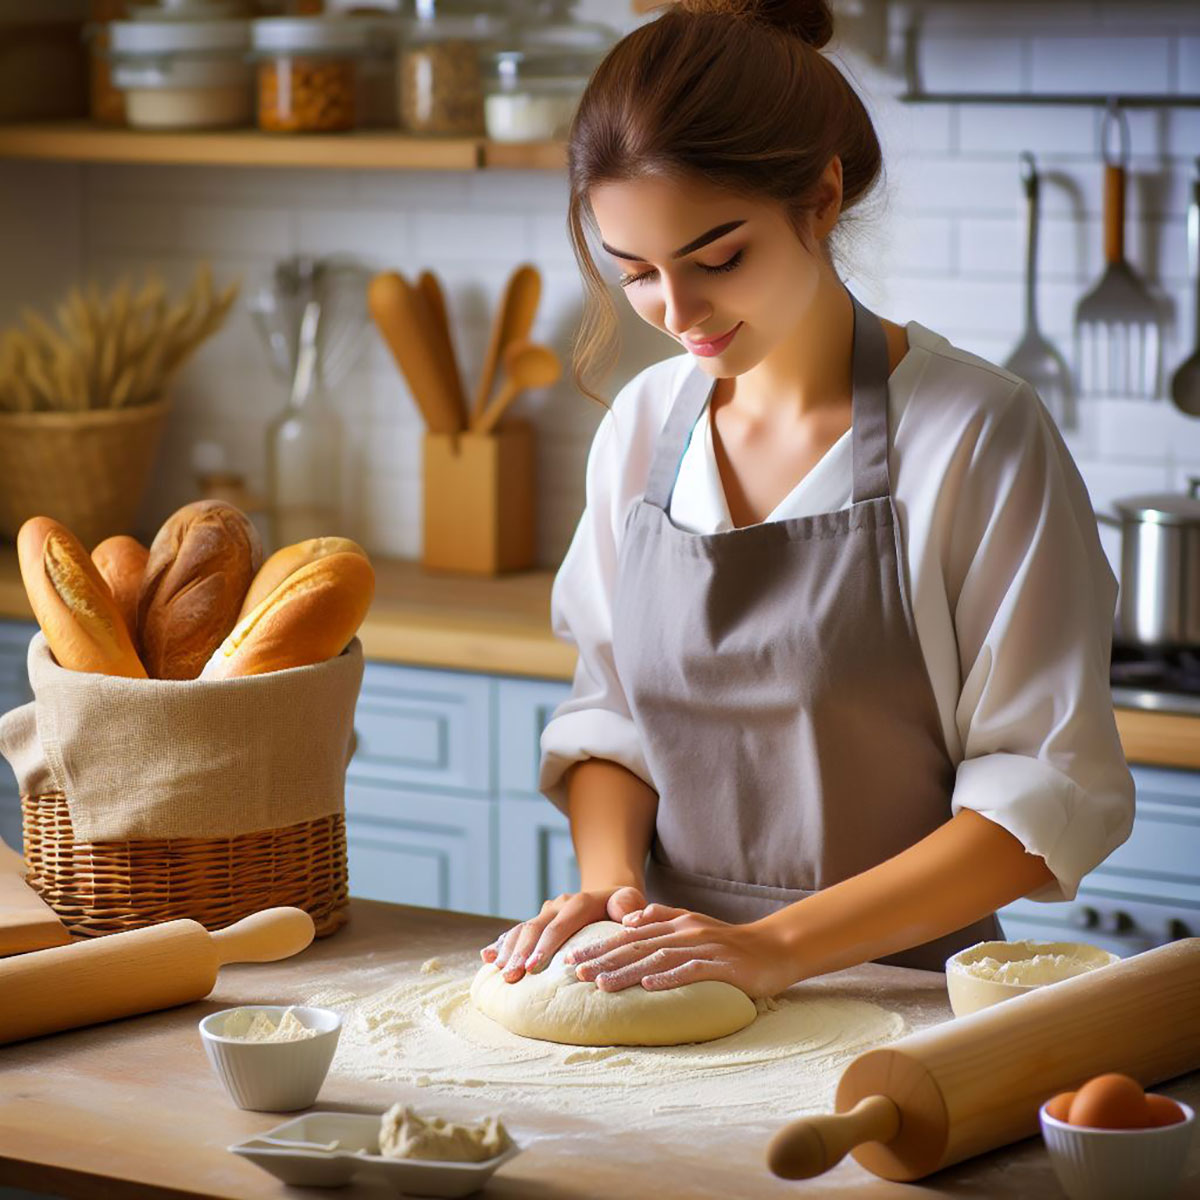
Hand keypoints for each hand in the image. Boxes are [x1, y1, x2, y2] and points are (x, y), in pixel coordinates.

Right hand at [478, 886, 646, 983]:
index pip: (560, 925)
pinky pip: (516, 932)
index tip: (533, 966)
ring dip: (509, 951)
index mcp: (580, 902)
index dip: (546, 945)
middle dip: (521, 953)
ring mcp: (545, 913)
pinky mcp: (538, 922)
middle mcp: (558, 905)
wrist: (608, 897)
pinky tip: (487, 958)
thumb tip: (627, 917)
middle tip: (512, 977)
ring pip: (522, 930)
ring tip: (499, 973)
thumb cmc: (623, 908)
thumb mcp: (631, 901)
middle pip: (535, 928)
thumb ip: (629, 907)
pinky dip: (501, 944)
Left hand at [563, 903, 796, 999]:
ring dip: (627, 970)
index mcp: (675, 922)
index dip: (598, 946)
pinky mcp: (722, 965)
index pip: (628, 934)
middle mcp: (685, 930)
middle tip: (574, 973)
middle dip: (603, 959)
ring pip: (657, 957)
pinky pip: (692, 970)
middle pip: (637, 945)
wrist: (774, 947)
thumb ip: (661, 918)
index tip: (571, 959)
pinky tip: (649, 986)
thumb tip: (628, 922)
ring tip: (601, 984)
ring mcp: (703, 946)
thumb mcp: (692, 924)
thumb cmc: (729, 942)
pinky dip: (669, 978)